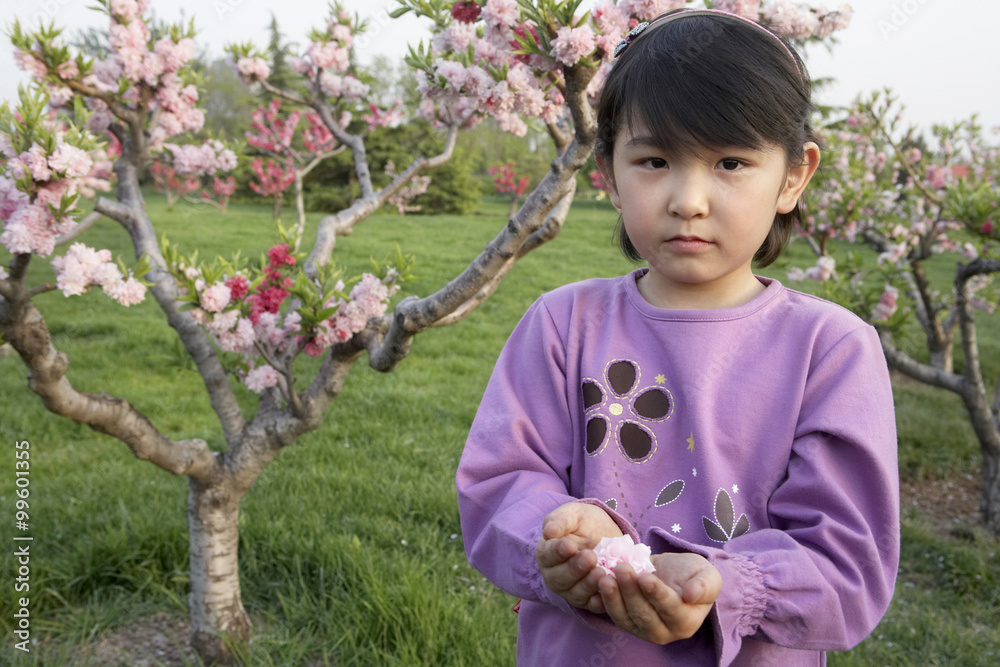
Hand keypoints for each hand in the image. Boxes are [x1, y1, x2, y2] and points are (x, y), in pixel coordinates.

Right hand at [535, 502, 622, 612]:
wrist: (606, 535)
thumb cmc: (584, 523)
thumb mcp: (573, 515)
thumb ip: (560, 521)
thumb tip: (548, 531)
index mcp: (547, 554)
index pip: (549, 555)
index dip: (559, 552)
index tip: (571, 546)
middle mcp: (555, 576)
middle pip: (560, 578)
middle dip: (575, 569)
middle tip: (590, 557)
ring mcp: (571, 590)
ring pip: (576, 593)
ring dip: (588, 585)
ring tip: (601, 573)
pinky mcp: (589, 601)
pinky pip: (593, 605)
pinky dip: (600, 602)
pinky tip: (608, 593)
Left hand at [598, 552, 721, 643]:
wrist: (673, 574)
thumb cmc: (692, 575)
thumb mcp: (707, 575)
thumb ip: (705, 585)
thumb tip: (692, 595)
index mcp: (686, 622)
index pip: (670, 609)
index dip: (657, 594)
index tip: (646, 577)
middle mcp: (665, 632)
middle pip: (645, 615)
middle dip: (631, 592)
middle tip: (621, 568)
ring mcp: (643, 630)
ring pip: (626, 617)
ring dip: (614, 597)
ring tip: (605, 576)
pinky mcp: (627, 622)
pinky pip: (614, 613)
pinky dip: (605, 599)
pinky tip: (598, 582)